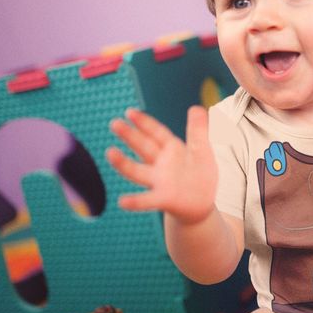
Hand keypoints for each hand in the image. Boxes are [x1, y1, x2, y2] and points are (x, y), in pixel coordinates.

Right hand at [106, 105, 217, 223]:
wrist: (201, 204)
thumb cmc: (200, 174)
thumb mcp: (202, 150)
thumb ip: (198, 130)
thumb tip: (197, 107)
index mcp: (171, 149)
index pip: (156, 133)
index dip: (144, 123)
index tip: (129, 112)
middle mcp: (161, 164)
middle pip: (144, 147)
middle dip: (130, 135)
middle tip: (114, 123)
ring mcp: (159, 181)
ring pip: (138, 171)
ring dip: (123, 164)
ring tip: (110, 153)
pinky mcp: (164, 199)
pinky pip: (148, 200)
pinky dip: (135, 201)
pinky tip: (122, 201)